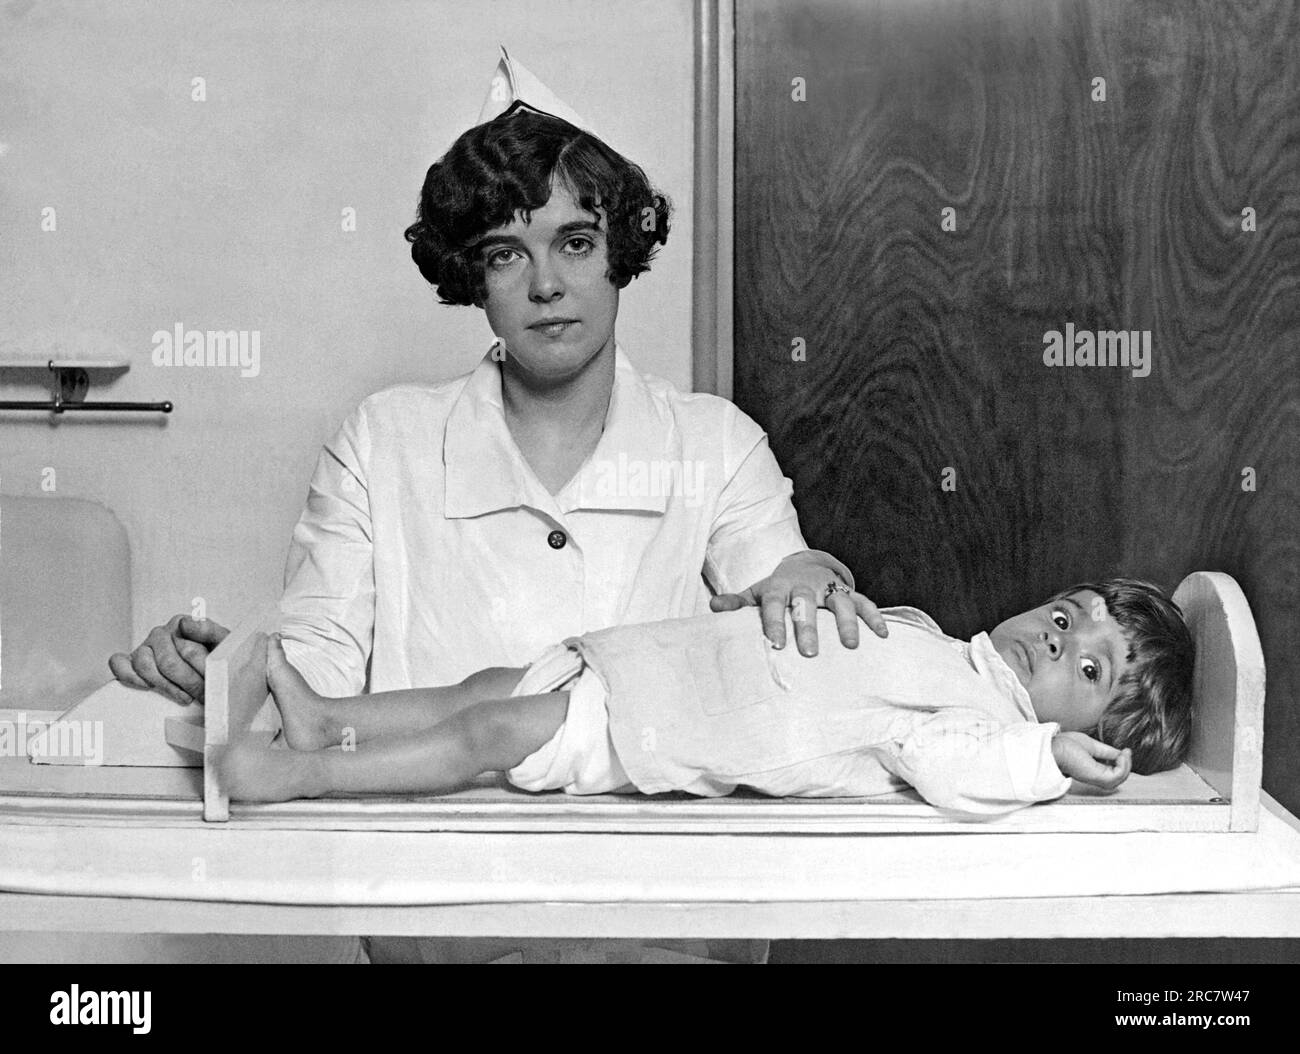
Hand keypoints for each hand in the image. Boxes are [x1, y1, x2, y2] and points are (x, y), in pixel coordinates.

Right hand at [108, 614, 229, 705]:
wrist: (213, 669)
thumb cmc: (217, 656)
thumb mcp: (223, 641)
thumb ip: (208, 630)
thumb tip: (184, 624)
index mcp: (182, 624)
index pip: (187, 650)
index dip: (200, 669)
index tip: (211, 680)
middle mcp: (161, 633)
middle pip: (168, 662)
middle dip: (188, 682)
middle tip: (202, 694)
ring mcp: (144, 647)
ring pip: (144, 665)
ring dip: (165, 686)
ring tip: (184, 696)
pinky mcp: (131, 661)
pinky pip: (119, 664)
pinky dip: (130, 677)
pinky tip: (148, 686)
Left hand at [709, 549, 886, 656]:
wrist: (804, 566)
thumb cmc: (777, 590)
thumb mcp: (756, 594)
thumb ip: (737, 603)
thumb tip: (713, 607)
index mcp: (779, 587)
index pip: (774, 603)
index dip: (773, 622)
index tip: (774, 644)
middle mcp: (806, 585)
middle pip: (806, 603)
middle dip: (808, 627)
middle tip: (809, 652)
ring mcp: (830, 588)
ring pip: (840, 602)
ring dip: (846, 622)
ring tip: (850, 645)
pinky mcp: (850, 592)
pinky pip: (865, 602)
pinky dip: (875, 617)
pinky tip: (882, 635)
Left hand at [1051, 731, 1131, 791]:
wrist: (1054, 746)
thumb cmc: (1065, 744)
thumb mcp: (1092, 745)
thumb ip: (1106, 752)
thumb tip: (1121, 754)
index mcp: (1092, 770)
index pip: (1113, 771)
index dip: (1122, 762)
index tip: (1126, 751)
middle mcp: (1094, 776)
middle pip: (1118, 777)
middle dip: (1127, 764)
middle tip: (1127, 752)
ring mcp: (1096, 778)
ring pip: (1120, 778)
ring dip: (1127, 765)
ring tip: (1125, 754)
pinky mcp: (1097, 777)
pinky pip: (1117, 776)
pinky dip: (1123, 766)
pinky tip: (1121, 756)